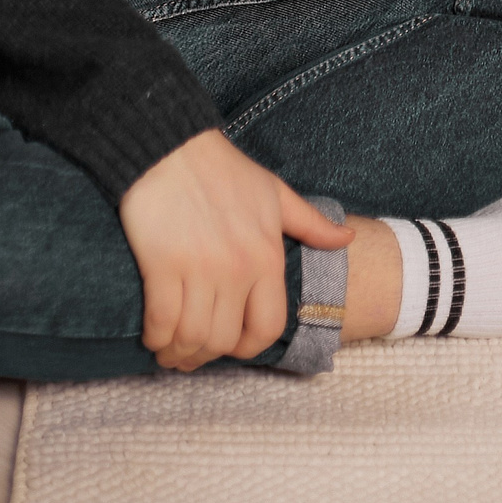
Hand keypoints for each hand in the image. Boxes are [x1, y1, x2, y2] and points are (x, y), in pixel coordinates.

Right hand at [119, 128, 349, 372]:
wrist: (171, 146)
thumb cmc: (223, 170)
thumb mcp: (275, 192)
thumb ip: (310, 223)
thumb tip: (348, 238)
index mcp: (267, 255)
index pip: (267, 327)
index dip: (247, 347)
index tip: (230, 343)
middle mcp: (237, 268)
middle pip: (223, 341)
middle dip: (204, 356)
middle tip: (189, 352)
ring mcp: (199, 269)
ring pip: (192, 338)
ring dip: (177, 353)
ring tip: (168, 348)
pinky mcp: (162, 265)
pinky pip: (160, 322)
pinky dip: (155, 337)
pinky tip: (153, 333)